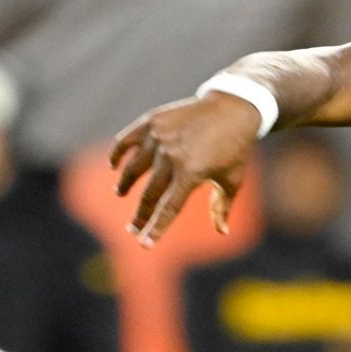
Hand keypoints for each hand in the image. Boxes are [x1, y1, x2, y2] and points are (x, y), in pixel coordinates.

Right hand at [109, 92, 260, 245]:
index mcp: (192, 172)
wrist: (233, 108)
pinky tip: (114, 166)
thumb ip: (222, 207)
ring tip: (121, 193)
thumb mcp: (233, 179)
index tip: (145, 243)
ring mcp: (159, 137)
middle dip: (139, 215)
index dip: (156, 228)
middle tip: (132, 228)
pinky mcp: (152, 121)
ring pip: (133, 168)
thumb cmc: (236, 149)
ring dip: (125, 184)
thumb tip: (222, 232)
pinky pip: (126, 140)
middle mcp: (172, 155)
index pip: (168, 208)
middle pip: (149, 194)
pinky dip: (117, 154)